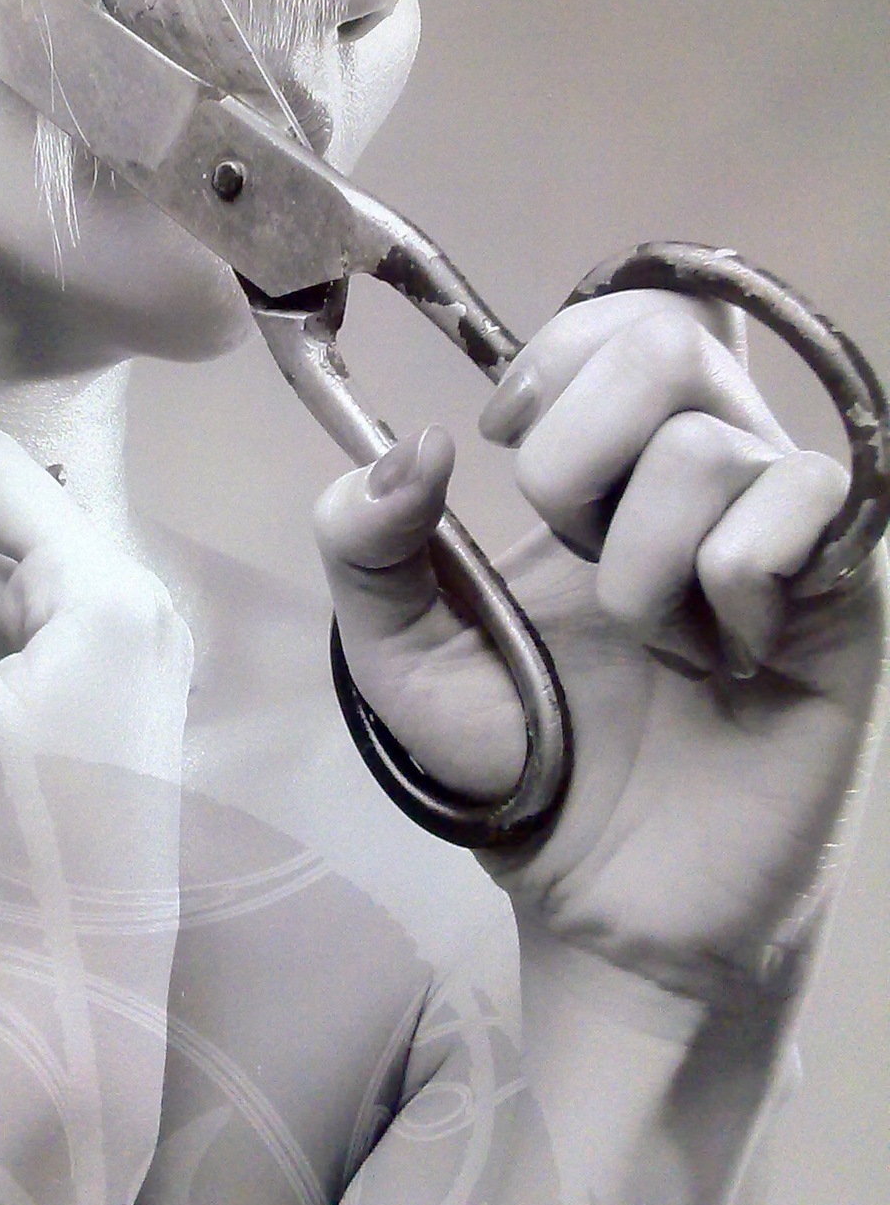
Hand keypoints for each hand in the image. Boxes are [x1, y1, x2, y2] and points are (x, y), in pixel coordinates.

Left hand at [316, 291, 886, 999]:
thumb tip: (417, 442)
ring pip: (708, 442)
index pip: (624, 310)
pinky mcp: (847, 589)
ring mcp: (784, 523)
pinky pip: (798, 503)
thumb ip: (364, 540)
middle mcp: (707, 466)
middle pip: (667, 337)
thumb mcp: (397, 649)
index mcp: (610, 460)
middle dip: (576, 455)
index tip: (508, 440)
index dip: (554, 357)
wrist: (604, 894)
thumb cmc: (519, 759)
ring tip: (650, 642)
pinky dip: (724, 585)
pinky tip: (724, 659)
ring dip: (635, 564)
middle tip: (572, 554)